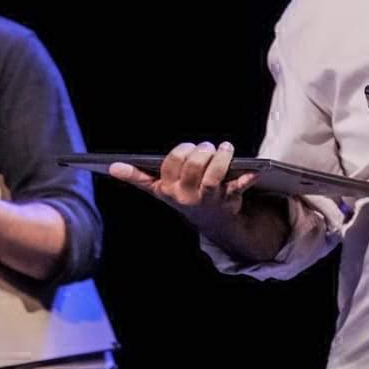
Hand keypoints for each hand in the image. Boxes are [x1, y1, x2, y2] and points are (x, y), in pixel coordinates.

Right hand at [109, 142, 256, 228]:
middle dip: (201, 151)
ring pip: (214, 175)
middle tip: (207, 147)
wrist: (213, 222)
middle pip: (193, 166)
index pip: (172, 164)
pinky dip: (248, 178)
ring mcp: (208, 199)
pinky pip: (239, 186)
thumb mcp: (160, 189)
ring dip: (221, 158)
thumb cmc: (185, 196)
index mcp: (168, 190)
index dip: (181, 152)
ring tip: (226, 148)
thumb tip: (113, 167)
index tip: (189, 148)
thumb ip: (138, 178)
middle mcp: (186, 196)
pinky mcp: (228, 200)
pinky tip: (255, 170)